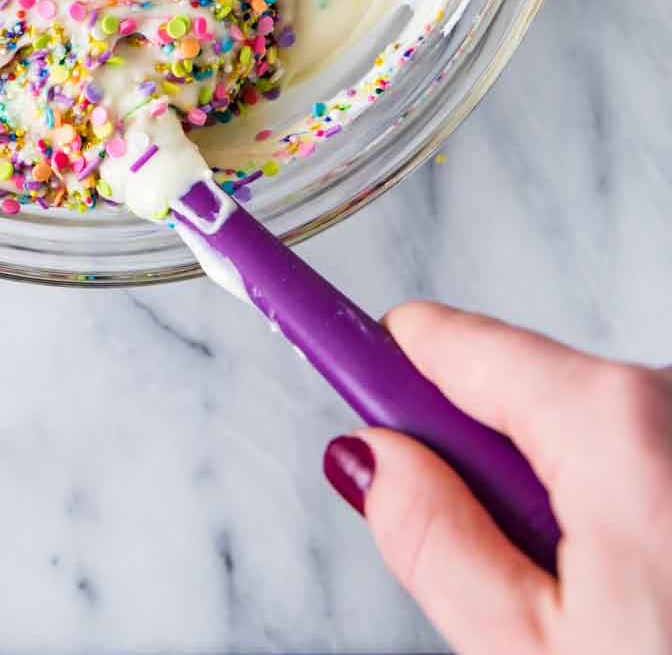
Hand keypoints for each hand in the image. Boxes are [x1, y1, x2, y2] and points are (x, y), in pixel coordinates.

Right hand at [323, 301, 671, 652]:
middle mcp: (669, 393)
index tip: (320, 334)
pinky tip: (646, 595)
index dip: (378, 361)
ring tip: (597, 611)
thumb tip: (372, 460)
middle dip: (488, 470)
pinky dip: (624, 509)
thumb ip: (439, 545)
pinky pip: (645, 454)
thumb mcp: (534, 654)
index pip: (452, 343)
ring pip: (585, 433)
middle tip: (506, 581)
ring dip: (565, 500)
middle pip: (520, 394)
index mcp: (612, 421)